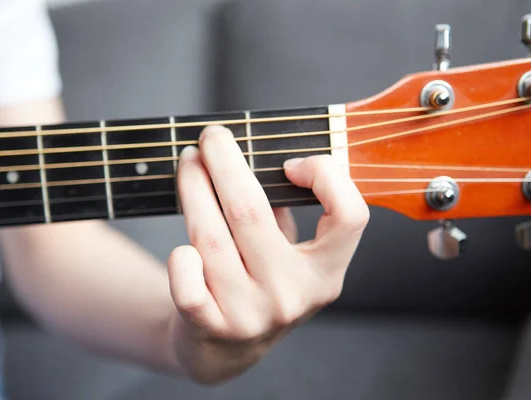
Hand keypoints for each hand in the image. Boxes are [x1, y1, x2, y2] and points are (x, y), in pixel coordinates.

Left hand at [166, 125, 368, 383]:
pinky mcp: (210, 328)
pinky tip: (181, 243)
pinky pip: (187, 283)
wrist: (224, 349)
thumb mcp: (287, 254)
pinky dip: (181, 258)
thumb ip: (284, 212)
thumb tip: (253, 155)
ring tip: (188, 165)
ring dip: (193, 190)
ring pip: (210, 237)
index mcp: (325, 273)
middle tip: (211, 137)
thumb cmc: (259, 283)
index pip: (350, 217)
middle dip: (225, 162)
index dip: (325, 177)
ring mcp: (251, 315)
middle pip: (251, 212)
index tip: (291, 163)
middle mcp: (292, 295)